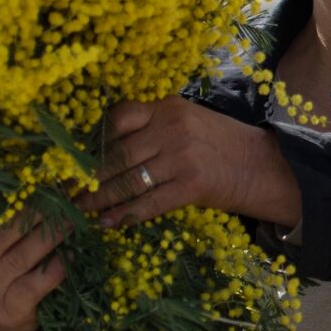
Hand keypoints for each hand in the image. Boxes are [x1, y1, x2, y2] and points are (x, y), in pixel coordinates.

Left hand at [75, 97, 300, 228]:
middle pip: (118, 154)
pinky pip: (149, 203)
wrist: (263, 166)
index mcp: (168, 108)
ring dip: (100, 198)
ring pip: (129, 181)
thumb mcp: (188, 120)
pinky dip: (125, 215)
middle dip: (88, 175)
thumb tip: (105, 146)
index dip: (95, 140)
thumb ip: (153, 126)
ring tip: (82, 208)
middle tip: (67, 189)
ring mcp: (182, 158)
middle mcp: (172, 129)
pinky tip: (109, 222)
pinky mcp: (191, 186)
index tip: (78, 156)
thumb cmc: (219, 144)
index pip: (120, 117)